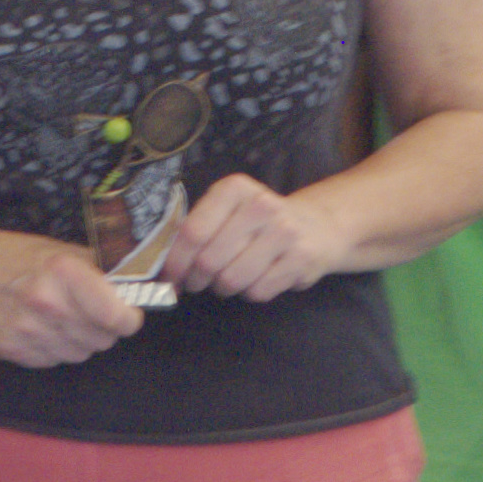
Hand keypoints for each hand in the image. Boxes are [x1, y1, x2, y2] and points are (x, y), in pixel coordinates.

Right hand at [0, 235, 146, 369]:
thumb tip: (135, 284)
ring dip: (80, 340)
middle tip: (92, 313)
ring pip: (81, 354)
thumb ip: (98, 269)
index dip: (129, 318)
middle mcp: (47, 303)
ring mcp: (29, 331)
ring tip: (64, 319)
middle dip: (104, 328)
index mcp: (63, 272)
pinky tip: (43, 328)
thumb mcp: (60, 250)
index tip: (128, 314)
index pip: (116, 316)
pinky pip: (55, 361)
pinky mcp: (15, 350)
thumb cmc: (16, 257)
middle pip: (102, 338)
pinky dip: (55, 348)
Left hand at [166, 173, 354, 301]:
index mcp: (234, 189)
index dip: (175, 261)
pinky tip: (256, 278)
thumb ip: (197, 232)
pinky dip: (249, 292)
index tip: (169, 277)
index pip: (193, 232)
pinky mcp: (301, 259)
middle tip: (198, 282)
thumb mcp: (228, 212)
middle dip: (197, 279)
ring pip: (232, 280)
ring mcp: (285, 232)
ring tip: (228, 278)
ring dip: (223, 287)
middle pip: (210, 260)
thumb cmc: (258, 223)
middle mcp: (261, 205)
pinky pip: (257, 291)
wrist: (316, 226)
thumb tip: (166, 273)